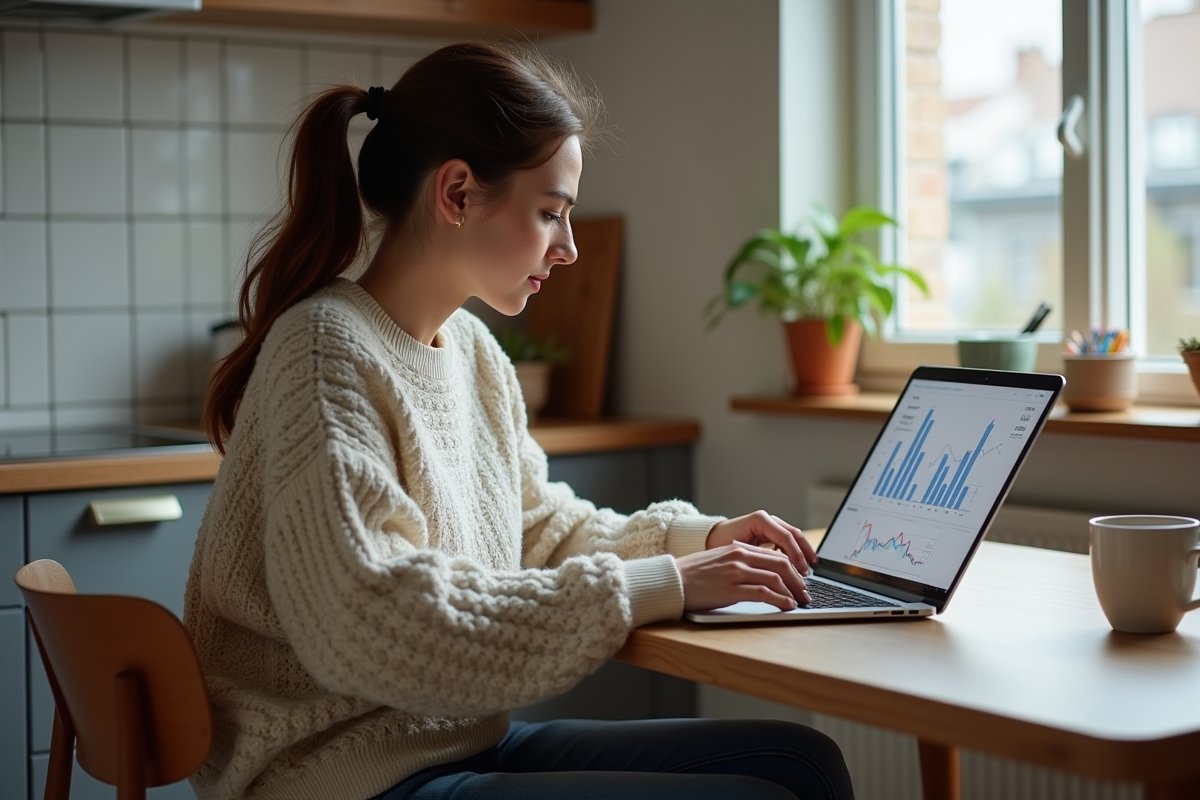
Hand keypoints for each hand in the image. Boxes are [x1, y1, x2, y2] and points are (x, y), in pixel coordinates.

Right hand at [676, 541, 809, 611]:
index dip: (793, 568)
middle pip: (781, 565)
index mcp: (737, 548)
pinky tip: (787, 606)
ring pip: (776, 578)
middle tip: (806, 593)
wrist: (671, 581)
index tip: (800, 580)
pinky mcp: (731, 590)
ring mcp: (736, 573)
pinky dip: (780, 600)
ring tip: (799, 602)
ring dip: (793, 592)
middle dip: (798, 580)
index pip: (775, 555)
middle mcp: (739, 557)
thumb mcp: (717, 560)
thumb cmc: (691, 575)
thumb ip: (737, 561)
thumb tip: (759, 573)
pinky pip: (764, 593)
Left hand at [706, 511, 816, 575]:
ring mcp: (769, 524)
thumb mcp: (739, 552)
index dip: (796, 555)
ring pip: (793, 537)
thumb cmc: (719, 545)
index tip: (801, 571)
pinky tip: (797, 566)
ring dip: (802, 553)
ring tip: (807, 570)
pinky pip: (787, 541)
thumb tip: (778, 571)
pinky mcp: (769, 532)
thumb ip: (759, 557)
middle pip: (794, 534)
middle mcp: (767, 519)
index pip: (785, 537)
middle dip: (804, 553)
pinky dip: (794, 553)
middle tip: (809, 571)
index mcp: (760, 520)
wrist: (709, 538)